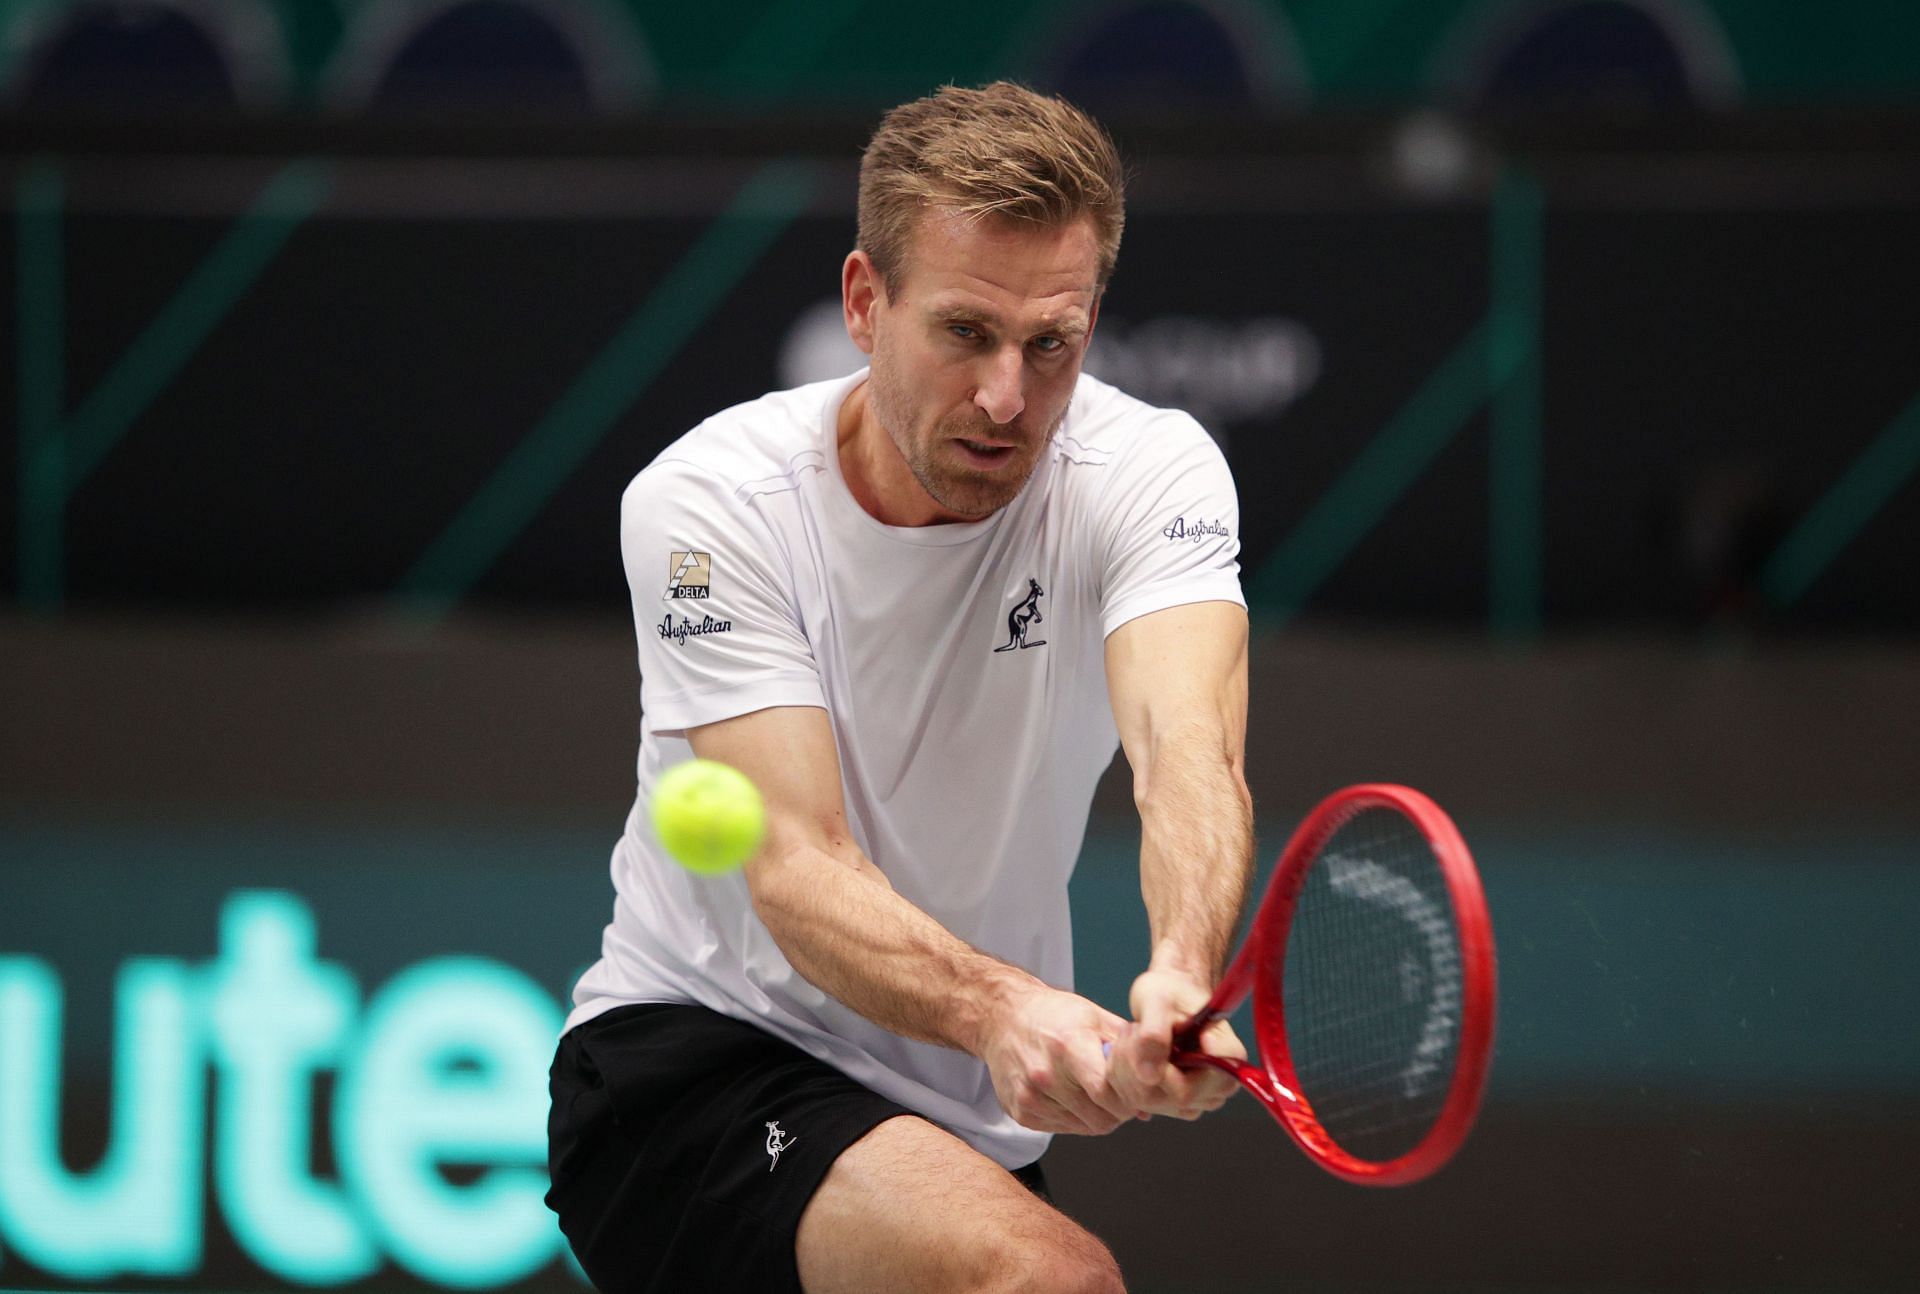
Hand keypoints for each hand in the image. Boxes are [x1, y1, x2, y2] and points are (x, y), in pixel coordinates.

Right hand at [981, 985, 1137, 1134]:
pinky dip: (1074, 1118)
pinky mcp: (1019, 1111)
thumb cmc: (1055, 1014)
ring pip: (1083, 1128)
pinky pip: (1061, 1129)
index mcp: (1068, 1046)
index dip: (1128, 1098)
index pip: (1106, 1092)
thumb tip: (1150, 1095)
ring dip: (1096, 1116)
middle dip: (1117, 1112)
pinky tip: (1070, 1095)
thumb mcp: (1095, 1018)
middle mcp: (1045, 1074)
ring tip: (1092, 1092)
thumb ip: (1127, 1053)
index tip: (1132, 1091)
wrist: (1004, 1016)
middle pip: (1099, 1118)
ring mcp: (1029, 1096)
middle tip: (1117, 1096)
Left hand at [1107, 966, 1244, 1119]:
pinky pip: (1138, 1101)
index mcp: (1227, 1062)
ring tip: (1131, 1034)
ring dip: (1125, 1067)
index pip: (1184, 1092)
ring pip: (1145, 1102)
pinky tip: (1128, 1050)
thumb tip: (1148, 1077)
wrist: (1171, 993)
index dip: (1155, 1070)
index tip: (1142, 1036)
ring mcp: (1196, 1099)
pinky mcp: (1175, 1101)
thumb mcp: (1158, 1002)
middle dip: (1134, 1065)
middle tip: (1131, 1029)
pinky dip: (1123, 1075)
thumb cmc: (1171, 991)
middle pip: (1162, 1100)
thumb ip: (1153, 1034)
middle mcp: (1216, 1088)